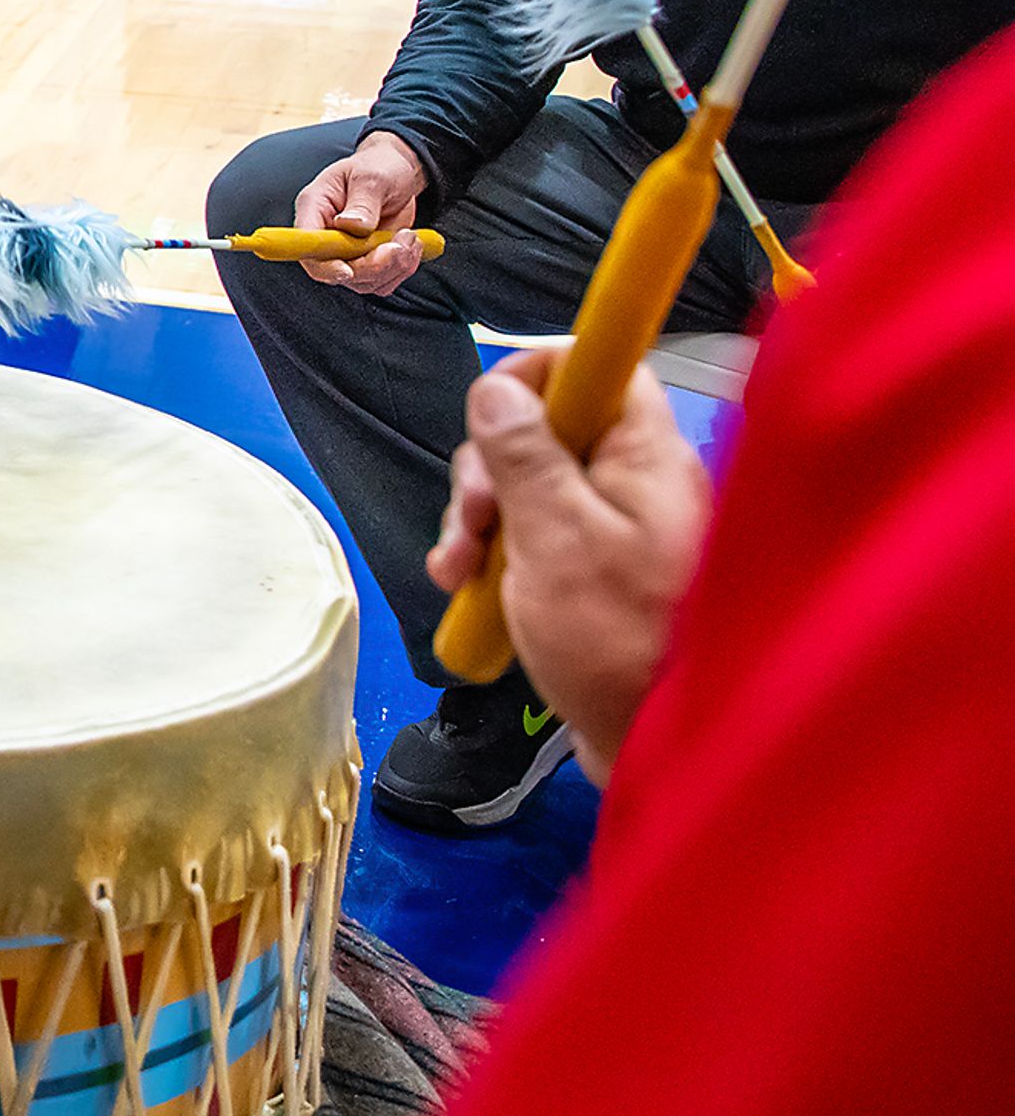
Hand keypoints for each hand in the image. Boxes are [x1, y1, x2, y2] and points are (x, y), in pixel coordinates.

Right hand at [290, 129, 431, 292]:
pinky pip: (382, 281)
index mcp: (315, 209)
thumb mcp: (372, 178)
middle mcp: (325, 236)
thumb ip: (363, 203)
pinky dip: (403, 268)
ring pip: (364, 281)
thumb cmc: (379, 167)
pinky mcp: (367, 262)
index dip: (324, 265)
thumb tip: (352, 226)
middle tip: (401, 241)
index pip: (307, 247)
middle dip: (374, 265)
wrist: (397, 174)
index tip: (348, 270)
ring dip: (395, 265)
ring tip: (410, 236)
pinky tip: (410, 244)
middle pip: (337, 271)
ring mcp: (346, 253)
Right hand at [427, 348, 710, 779]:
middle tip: (472, 525)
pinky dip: (495, 556)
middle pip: (545, 430)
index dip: (533, 378)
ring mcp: (617, 529)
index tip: (488, 423)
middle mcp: (636, 481)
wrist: (658, 748)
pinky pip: (534, 537)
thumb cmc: (616, 641)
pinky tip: (471, 590)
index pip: (594, 367)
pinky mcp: (596, 573)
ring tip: (458, 573)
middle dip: (487, 469)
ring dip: (479, 521)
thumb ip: (524, 457)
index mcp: (644, 456)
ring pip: (528, 486)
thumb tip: (497, 387)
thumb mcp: (553, 539)